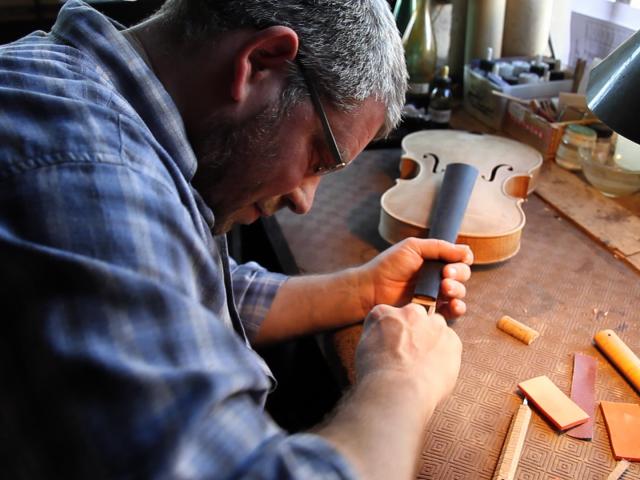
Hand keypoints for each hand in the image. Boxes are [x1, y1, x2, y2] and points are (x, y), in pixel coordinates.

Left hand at [355, 238, 472, 318]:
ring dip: (458, 289)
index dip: (462, 260)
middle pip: (463, 275)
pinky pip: (452, 312)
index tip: (456, 261)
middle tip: (445, 275)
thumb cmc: (389, 265)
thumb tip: (466, 250)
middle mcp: (438, 277)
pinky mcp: (432, 311)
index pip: (460, 259)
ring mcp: (436, 294)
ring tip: (444, 288)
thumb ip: (439, 247)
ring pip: (459, 293)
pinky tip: (452, 304)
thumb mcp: (413, 247)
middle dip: (459, 274)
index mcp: (435, 260)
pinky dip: (457, 308)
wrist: (372, 288)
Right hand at [355, 303, 461, 404]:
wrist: (397, 391)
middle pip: (416, 315)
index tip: (394, 346)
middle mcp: (408, 313)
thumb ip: (377, 338)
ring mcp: (432, 324)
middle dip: (416, 330)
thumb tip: (384, 343)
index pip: (391, 315)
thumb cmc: (376, 377)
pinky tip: (435, 371)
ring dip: (433, 340)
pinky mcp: (451, 338)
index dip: (394, 332)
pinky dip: (446, 355)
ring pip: (436, 327)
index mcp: (383, 314)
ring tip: (425, 365)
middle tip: (412, 354)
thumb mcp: (364, 349)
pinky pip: (451, 343)